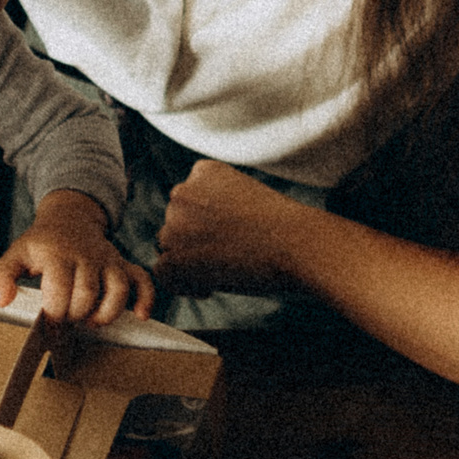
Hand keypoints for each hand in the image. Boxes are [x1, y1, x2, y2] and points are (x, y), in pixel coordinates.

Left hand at [0, 189, 153, 324]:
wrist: (70, 217)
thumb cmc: (41, 243)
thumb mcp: (16, 254)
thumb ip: (2, 276)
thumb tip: (4, 301)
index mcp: (58, 255)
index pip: (59, 291)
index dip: (54, 316)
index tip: (48, 328)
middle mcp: (86, 256)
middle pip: (88, 294)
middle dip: (76, 316)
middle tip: (66, 322)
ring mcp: (108, 259)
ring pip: (118, 288)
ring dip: (107, 313)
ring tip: (92, 322)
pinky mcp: (123, 264)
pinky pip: (143, 279)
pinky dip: (146, 298)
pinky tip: (140, 315)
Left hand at [154, 160, 308, 296]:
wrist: (295, 244)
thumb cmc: (282, 226)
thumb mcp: (247, 196)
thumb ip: (217, 205)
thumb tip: (197, 235)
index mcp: (203, 172)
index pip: (187, 201)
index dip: (204, 223)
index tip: (228, 236)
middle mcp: (183, 192)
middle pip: (175, 223)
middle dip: (195, 241)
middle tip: (227, 257)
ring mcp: (176, 224)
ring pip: (168, 246)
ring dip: (189, 261)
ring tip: (222, 271)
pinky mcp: (175, 256)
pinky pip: (163, 273)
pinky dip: (183, 284)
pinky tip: (210, 286)